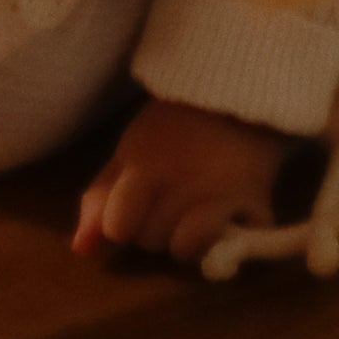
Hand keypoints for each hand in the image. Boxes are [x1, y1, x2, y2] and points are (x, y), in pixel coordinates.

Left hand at [73, 99, 287, 263]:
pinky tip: (227, 222)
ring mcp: (222, 195)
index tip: (138, 201)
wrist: (243, 88)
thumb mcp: (132, 148)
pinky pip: (230, 247)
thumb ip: (101, 197)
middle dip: (155, 225)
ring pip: (185, 249)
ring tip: (198, 209)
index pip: (118, 227)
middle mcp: (182, 185)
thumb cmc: (179, 121)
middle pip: (151, 240)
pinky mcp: (256, 201)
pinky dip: (227, 242)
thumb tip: (81, 249)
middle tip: (173, 194)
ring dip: (187, 237)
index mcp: (147, 167)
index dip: (123, 220)